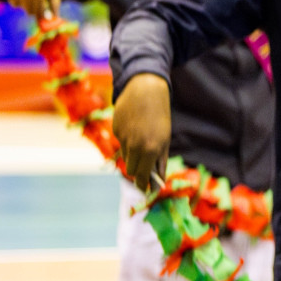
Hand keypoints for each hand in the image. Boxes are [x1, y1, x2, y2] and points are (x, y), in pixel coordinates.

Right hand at [3, 0, 60, 17]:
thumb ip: (54, 3)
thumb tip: (54, 17)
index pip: (39, 13)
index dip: (42, 14)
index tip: (44, 13)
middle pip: (30, 12)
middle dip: (34, 9)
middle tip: (37, 1)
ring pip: (21, 8)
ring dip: (26, 4)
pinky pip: (14, 3)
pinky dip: (18, 1)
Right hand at [112, 74, 170, 189]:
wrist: (145, 90)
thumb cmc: (160, 116)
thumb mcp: (165, 139)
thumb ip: (160, 161)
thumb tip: (158, 180)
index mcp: (150, 150)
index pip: (142, 176)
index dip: (143, 185)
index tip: (144, 190)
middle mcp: (135, 146)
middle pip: (131, 170)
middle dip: (138, 171)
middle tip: (145, 167)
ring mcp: (123, 138)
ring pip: (125, 157)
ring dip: (133, 155)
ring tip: (142, 140)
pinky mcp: (115, 130)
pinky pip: (120, 143)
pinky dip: (127, 141)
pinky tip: (134, 128)